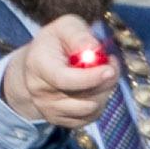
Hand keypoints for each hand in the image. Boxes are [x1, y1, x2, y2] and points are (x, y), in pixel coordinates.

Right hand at [7, 12, 117, 129]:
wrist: (38, 65)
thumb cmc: (57, 42)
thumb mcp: (66, 27)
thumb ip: (79, 35)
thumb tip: (95, 51)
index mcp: (37, 65)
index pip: (64, 80)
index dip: (90, 78)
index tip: (110, 69)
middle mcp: (39, 91)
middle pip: (82, 97)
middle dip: (106, 82)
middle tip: (112, 64)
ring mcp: (49, 109)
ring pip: (90, 109)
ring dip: (105, 92)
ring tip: (103, 74)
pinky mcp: (61, 121)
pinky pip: (90, 117)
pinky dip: (100, 102)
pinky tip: (97, 87)